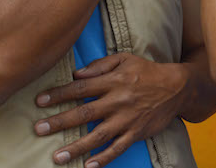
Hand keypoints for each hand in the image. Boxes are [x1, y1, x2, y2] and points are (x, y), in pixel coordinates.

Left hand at [34, 53, 187, 166]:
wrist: (177, 87)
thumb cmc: (147, 71)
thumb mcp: (124, 59)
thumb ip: (100, 65)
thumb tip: (77, 74)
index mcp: (112, 81)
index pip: (80, 88)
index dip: (58, 94)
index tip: (39, 101)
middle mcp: (117, 101)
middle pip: (84, 113)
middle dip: (60, 122)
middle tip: (38, 129)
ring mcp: (127, 119)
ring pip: (98, 135)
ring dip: (76, 147)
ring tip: (57, 156)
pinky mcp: (137, 132)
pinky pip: (118, 148)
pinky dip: (104, 158)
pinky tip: (88, 165)